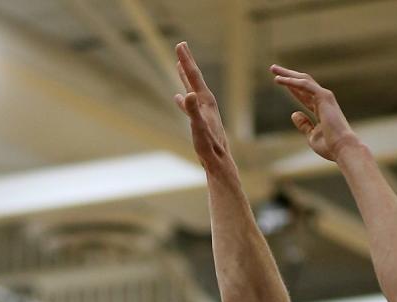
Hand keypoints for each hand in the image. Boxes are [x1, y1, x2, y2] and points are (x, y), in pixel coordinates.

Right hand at [174, 41, 233, 173]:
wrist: (218, 161)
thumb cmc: (209, 146)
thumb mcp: (198, 127)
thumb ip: (192, 110)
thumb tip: (186, 94)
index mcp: (205, 101)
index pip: (194, 76)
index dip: (186, 60)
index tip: (179, 44)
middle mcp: (206, 103)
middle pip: (194, 78)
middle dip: (186, 62)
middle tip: (181, 46)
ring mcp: (203, 112)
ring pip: (192, 89)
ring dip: (184, 77)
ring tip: (178, 66)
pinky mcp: (200, 121)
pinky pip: (189, 104)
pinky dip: (183, 98)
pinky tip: (178, 98)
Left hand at [270, 65, 359, 162]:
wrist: (342, 148)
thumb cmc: (329, 146)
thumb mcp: (311, 135)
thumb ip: (304, 124)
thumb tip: (294, 114)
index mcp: (320, 109)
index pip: (303, 94)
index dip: (291, 87)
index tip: (278, 80)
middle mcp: (323, 100)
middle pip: (302, 83)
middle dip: (288, 75)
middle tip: (273, 68)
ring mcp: (324, 97)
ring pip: (303, 80)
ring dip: (287, 74)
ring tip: (273, 69)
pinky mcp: (324, 96)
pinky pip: (305, 85)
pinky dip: (292, 81)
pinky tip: (279, 79)